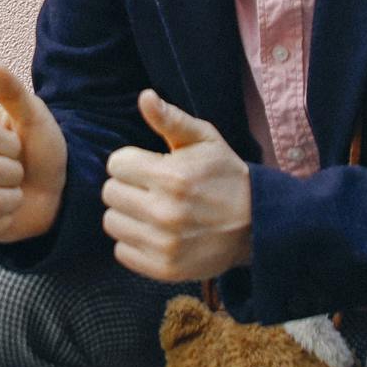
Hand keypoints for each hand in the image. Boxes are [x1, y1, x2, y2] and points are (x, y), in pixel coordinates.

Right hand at [0, 61, 65, 244]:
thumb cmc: (38, 150)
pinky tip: (4, 212)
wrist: (54, 190)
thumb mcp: (33, 117)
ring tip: (12, 190)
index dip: (13, 145)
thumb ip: (12, 92)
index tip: (16, 145)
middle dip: (15, 173)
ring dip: (13, 198)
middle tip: (16, 171)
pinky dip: (3, 221)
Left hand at [100, 89, 253, 282]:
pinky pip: (121, 251)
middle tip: (150, 189)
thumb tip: (145, 97)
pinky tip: (154, 233)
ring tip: (151, 210)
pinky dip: (133, 242)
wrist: (257, 224)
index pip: (116, 164)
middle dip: (127, 186)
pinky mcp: (164, 269)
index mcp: (172, 176)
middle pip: (110, 193)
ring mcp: (164, 244)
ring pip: (111, 222)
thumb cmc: (226, 176)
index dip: (131, 162)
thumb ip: (171, 119)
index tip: (150, 167)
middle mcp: (165, 212)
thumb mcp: (204, 140)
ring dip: (127, 215)